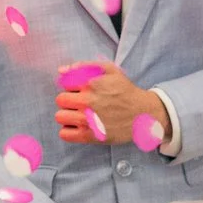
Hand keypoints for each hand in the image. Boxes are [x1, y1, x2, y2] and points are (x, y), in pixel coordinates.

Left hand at [55, 65, 170, 146]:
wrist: (143, 114)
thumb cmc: (125, 91)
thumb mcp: (110, 70)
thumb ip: (84, 66)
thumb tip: (61, 71)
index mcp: (90, 84)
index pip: (64, 83)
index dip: (72, 87)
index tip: (81, 91)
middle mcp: (87, 101)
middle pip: (60, 100)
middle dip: (68, 101)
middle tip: (80, 104)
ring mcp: (87, 120)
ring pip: (59, 117)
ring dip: (67, 116)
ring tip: (79, 115)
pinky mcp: (90, 136)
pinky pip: (64, 134)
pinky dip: (69, 131)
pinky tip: (79, 127)